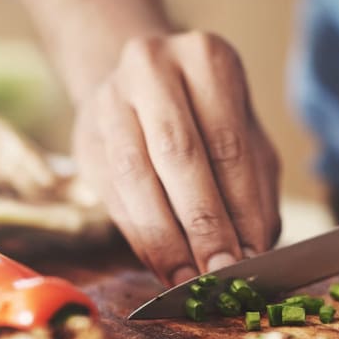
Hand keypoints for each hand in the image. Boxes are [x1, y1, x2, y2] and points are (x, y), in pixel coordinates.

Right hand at [73, 31, 280, 284]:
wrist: (140, 87)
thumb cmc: (207, 119)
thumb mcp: (245, 140)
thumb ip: (253, 191)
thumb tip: (252, 252)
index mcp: (206, 59)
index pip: (228, 144)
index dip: (239, 208)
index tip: (250, 258)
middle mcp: (153, 68)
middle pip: (179, 155)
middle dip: (202, 224)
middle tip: (220, 273)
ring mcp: (110, 99)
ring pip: (136, 176)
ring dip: (164, 237)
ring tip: (188, 279)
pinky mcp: (85, 136)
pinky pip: (111, 193)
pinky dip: (139, 235)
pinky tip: (161, 264)